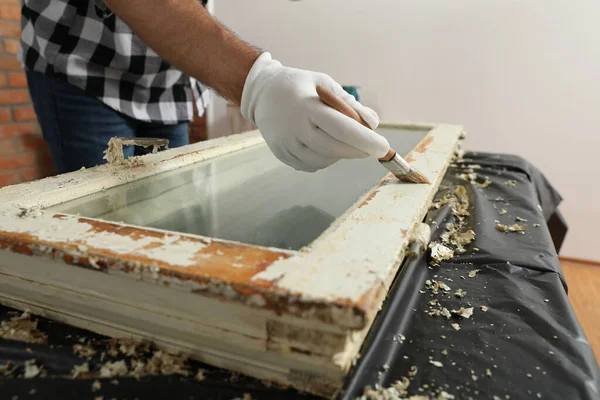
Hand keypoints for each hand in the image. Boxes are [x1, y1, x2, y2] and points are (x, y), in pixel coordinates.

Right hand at [240, 53, 389, 171]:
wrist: (261, 93)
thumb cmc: (300, 86)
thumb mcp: (325, 83)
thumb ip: (349, 103)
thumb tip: (373, 123)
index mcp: (308, 107)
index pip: (342, 128)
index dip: (365, 140)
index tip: (383, 146)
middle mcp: (295, 128)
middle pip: (335, 149)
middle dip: (359, 151)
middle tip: (374, 149)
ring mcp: (287, 144)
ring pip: (325, 160)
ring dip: (341, 153)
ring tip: (343, 139)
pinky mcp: (282, 155)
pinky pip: (312, 165)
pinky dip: (325, 159)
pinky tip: (324, 144)